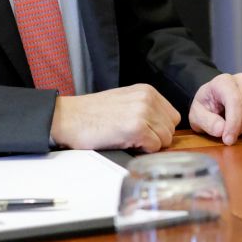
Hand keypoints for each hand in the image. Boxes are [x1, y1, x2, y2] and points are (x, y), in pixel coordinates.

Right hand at [50, 86, 179, 153]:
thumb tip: (163, 127)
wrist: (68, 118)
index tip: (144, 132)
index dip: (160, 129)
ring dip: (149, 145)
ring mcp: (143, 113)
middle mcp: (148, 99)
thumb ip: (146, 109)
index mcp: (147, 91)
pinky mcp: (137, 128)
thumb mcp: (125, 101)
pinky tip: (125, 143)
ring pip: (165, 139)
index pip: (172, 117)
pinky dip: (142, 151)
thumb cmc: (92, 114)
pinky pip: (154, 147)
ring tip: (127, 139)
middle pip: (170, 129)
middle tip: (133, 138)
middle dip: (156, 138)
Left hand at [187, 72, 241, 145]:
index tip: (228, 141)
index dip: (233, 124)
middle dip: (239, 130)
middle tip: (227, 133)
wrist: (214, 99)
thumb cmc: (205, 107)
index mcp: (224, 81)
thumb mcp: (196, 115)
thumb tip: (221, 130)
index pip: (236, 102)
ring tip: (236, 128)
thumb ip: (206, 122)